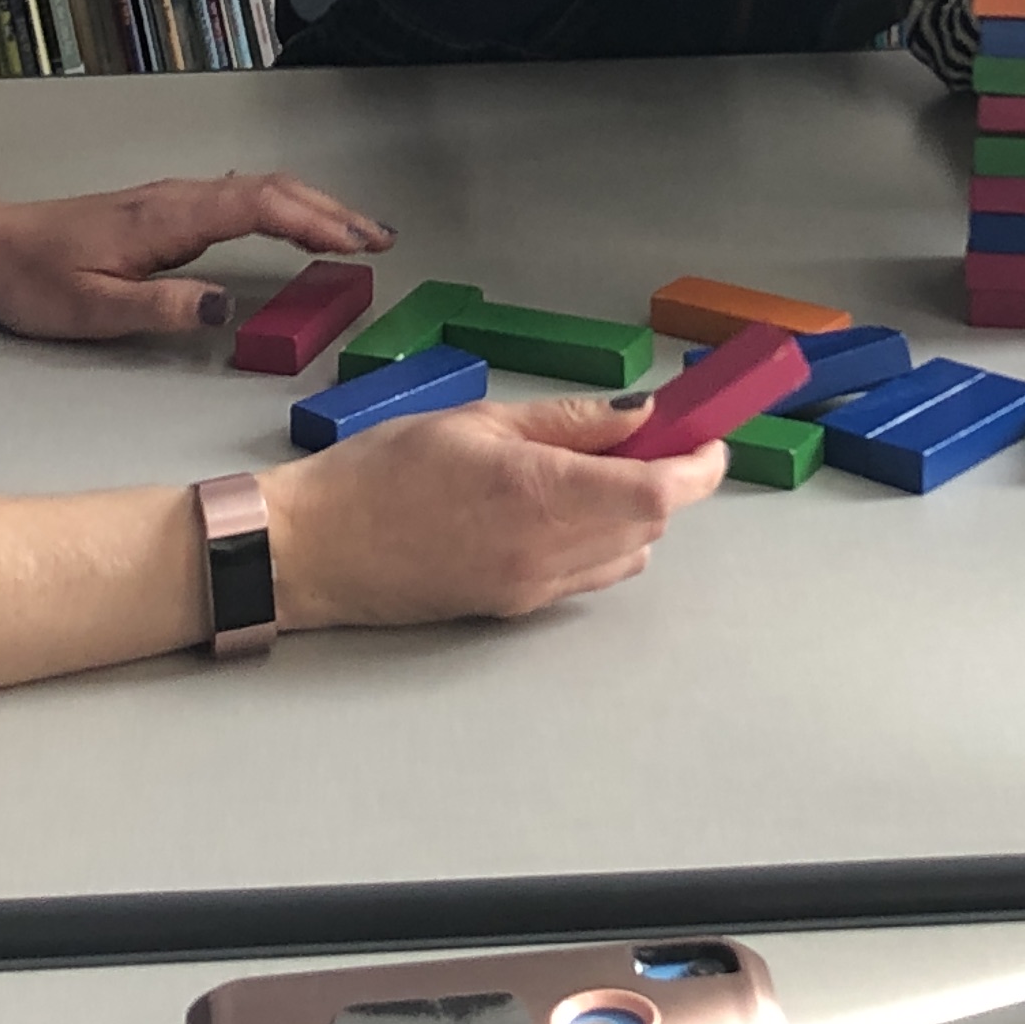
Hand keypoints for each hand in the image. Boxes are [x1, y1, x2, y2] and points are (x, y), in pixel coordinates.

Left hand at [0, 171, 391, 341]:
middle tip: (380, 239)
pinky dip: (284, 208)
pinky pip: (242, 198)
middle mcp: (178, 198)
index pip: (259, 208)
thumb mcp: (93, 310)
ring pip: (260, 189)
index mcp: (168, 218)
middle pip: (272, 190)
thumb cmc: (34, 280)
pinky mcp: (168, 210)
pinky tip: (298, 225)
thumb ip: (161, 307)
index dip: (314, 222)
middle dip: (331, 211)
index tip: (357, 244)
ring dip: (313, 207)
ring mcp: (174, 200)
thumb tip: (226, 308)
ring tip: (356, 233)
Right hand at [260, 394, 721, 626]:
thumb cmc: (380, 473)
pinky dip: (601, 539)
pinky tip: (562, 505)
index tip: (709, 437)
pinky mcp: (514, 608)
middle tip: (651, 435)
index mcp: (537, 493)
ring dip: (635, 511)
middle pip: (653, 524)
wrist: (315, 550)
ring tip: (595, 468)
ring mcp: (531, 587)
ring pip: (627, 553)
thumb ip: (568, 421)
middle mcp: (544, 551)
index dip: (699, 466)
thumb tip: (642, 415)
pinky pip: (587, 574)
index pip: (658, 492)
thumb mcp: (477, 420)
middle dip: (668, 479)